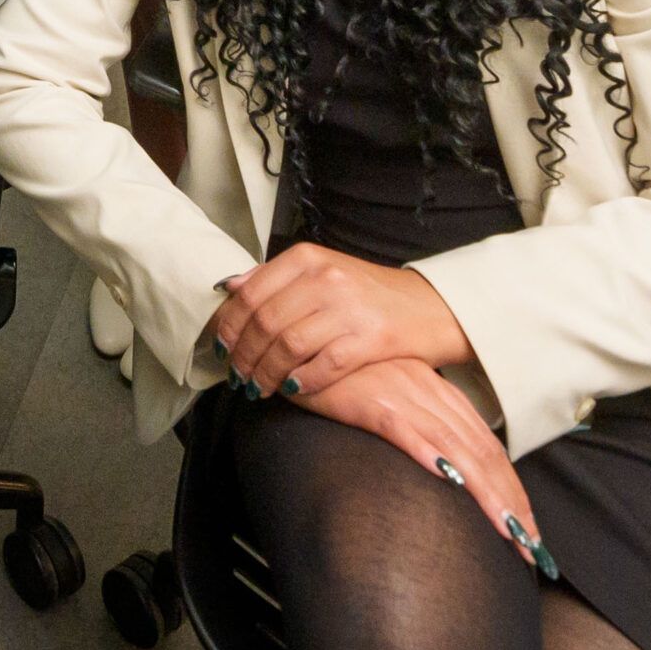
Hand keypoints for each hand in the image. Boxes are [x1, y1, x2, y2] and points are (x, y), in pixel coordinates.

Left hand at [212, 243, 469, 399]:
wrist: (429, 307)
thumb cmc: (369, 293)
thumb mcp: (322, 271)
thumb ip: (277, 278)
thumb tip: (231, 288)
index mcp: (307, 258)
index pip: (251, 293)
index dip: (231, 325)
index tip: (221, 347)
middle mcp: (325, 278)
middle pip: (265, 322)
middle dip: (244, 354)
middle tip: (236, 376)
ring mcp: (348, 308)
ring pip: (288, 345)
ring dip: (267, 372)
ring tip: (257, 388)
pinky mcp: (370, 339)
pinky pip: (323, 365)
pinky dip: (302, 381)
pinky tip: (292, 391)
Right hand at [291, 357, 551, 572]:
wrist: (301, 338)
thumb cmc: (340, 372)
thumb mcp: (385, 395)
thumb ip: (414, 422)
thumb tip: (442, 463)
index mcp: (434, 391)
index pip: (485, 445)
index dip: (512, 488)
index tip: (528, 529)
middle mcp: (428, 391)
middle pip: (483, 452)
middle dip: (512, 502)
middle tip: (535, 549)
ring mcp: (402, 393)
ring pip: (458, 448)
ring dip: (489, 494)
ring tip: (511, 534)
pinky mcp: (371, 399)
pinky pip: (407, 429)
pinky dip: (431, 454)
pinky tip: (451, 479)